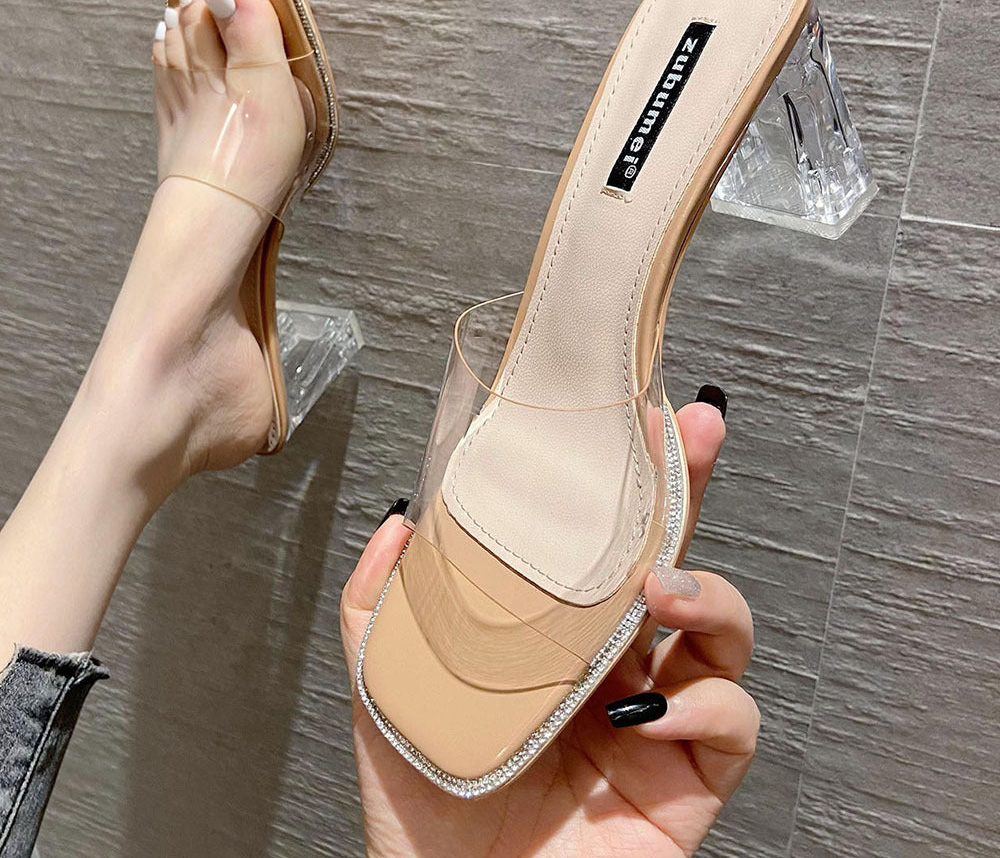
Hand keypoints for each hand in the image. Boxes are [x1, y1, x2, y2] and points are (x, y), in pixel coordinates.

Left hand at [340, 401, 755, 856]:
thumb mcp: (389, 692)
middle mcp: (617, 665)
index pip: (600, 543)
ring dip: (710, 594)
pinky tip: (659, 711)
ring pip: (724, 631)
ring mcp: (658, 719)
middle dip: (688, 489)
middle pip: (672, 557)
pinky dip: (711, 707)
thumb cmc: (427, 807)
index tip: (634, 417)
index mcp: (557, 637)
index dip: (621, 481)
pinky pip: (735, 725)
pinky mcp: (688, 781)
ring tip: (663, 589)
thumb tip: (398, 523)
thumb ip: (382, 609)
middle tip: (691, 433)